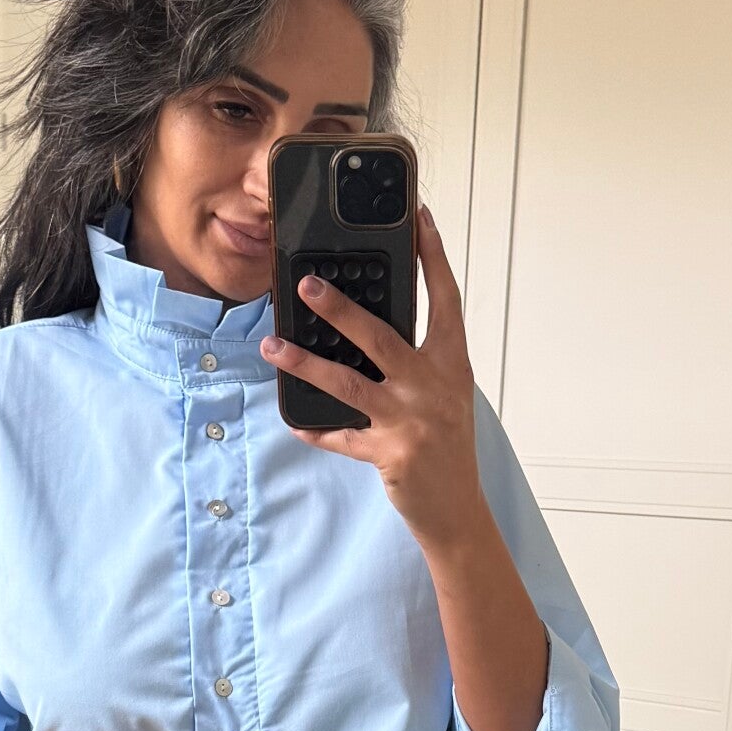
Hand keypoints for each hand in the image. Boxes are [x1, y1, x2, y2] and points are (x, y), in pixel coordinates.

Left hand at [260, 202, 487, 551]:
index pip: (445, 300)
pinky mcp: (391, 452)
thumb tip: (368, 328)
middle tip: (305, 285)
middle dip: (339, 308)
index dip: (434, 258)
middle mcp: (432, 387)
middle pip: (380, 336)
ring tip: (273, 345)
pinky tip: (293, 420)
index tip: (421, 221)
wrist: (458, 509)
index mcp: (451, 365)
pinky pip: (341, 436)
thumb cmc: (449, 448)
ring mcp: (411, 420)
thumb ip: (418, 362)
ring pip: (348, 382)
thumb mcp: (446, 396)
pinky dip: (316, 428)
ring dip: (305, 362)